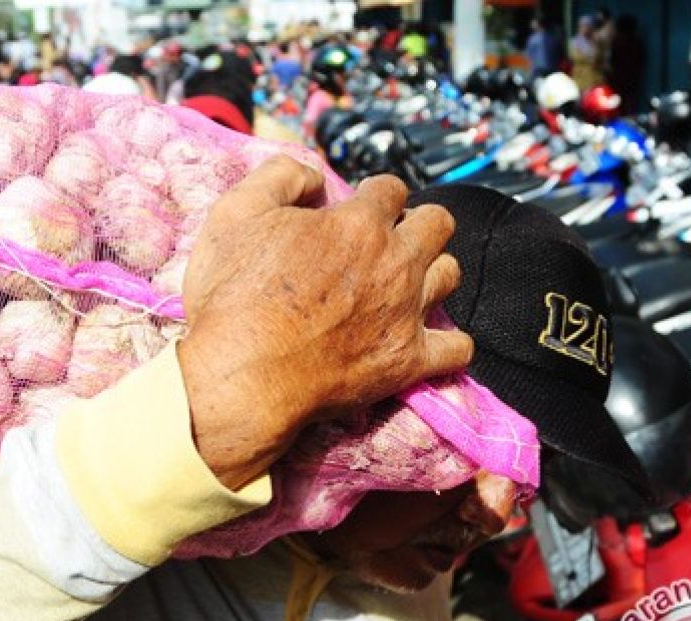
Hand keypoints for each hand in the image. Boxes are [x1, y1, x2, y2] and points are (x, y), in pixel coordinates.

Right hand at [178, 156, 471, 488]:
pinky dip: (451, 343)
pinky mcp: (408, 362)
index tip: (361, 207)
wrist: (244, 375)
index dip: (375, 194)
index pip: (390, 189)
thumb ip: (280, 177)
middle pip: (436, 224)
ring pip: (449, 276)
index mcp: (358, 223)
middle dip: (418, 224)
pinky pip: (457, 349)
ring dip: (433, 272)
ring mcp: (406, 312)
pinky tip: (435, 341)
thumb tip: (314, 176)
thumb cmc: (233, 297)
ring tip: (408, 284)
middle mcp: (394, 262)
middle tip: (392, 240)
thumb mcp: (236, 213)